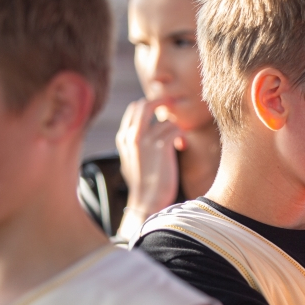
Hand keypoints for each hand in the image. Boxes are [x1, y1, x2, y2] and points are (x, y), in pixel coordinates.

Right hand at [116, 98, 181, 236]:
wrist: (146, 201)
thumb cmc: (143, 184)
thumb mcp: (131, 160)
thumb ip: (135, 144)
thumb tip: (146, 132)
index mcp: (123, 138)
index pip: (134, 108)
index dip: (150, 106)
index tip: (162, 112)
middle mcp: (132, 135)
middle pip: (145, 104)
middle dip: (162, 102)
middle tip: (173, 107)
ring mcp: (145, 139)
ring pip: (166, 120)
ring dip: (175, 129)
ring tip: (178, 143)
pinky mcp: (160, 146)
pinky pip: (175, 129)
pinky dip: (181, 137)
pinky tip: (181, 147)